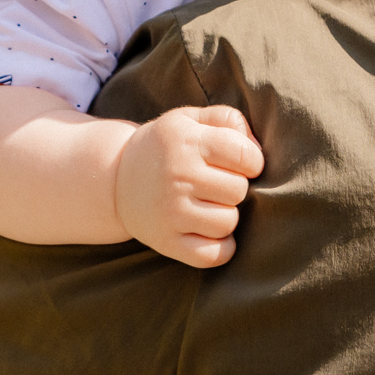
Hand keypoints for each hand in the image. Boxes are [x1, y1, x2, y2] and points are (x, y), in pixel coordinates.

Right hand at [113, 105, 264, 267]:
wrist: (116, 178)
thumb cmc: (167, 146)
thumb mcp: (191, 119)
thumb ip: (229, 120)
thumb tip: (257, 151)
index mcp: (187, 141)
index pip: (244, 156)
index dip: (252, 161)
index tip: (241, 163)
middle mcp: (177, 176)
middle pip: (238, 191)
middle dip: (234, 187)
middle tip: (216, 184)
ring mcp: (170, 212)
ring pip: (228, 223)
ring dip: (226, 215)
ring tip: (208, 204)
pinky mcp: (166, 242)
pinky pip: (212, 255)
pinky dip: (220, 248)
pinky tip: (209, 231)